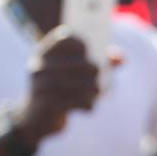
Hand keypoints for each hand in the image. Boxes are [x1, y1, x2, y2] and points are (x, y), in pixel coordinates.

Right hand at [17, 30, 103, 145]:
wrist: (35, 118)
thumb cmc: (61, 89)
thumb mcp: (74, 73)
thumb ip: (101, 61)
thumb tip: (121, 58)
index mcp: (44, 52)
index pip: (68, 37)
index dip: (85, 44)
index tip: (91, 54)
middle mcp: (40, 65)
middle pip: (84, 63)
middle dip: (98, 73)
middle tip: (101, 82)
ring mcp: (41, 85)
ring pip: (84, 84)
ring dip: (96, 91)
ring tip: (98, 93)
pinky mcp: (47, 104)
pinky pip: (79, 102)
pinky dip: (88, 104)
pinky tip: (89, 106)